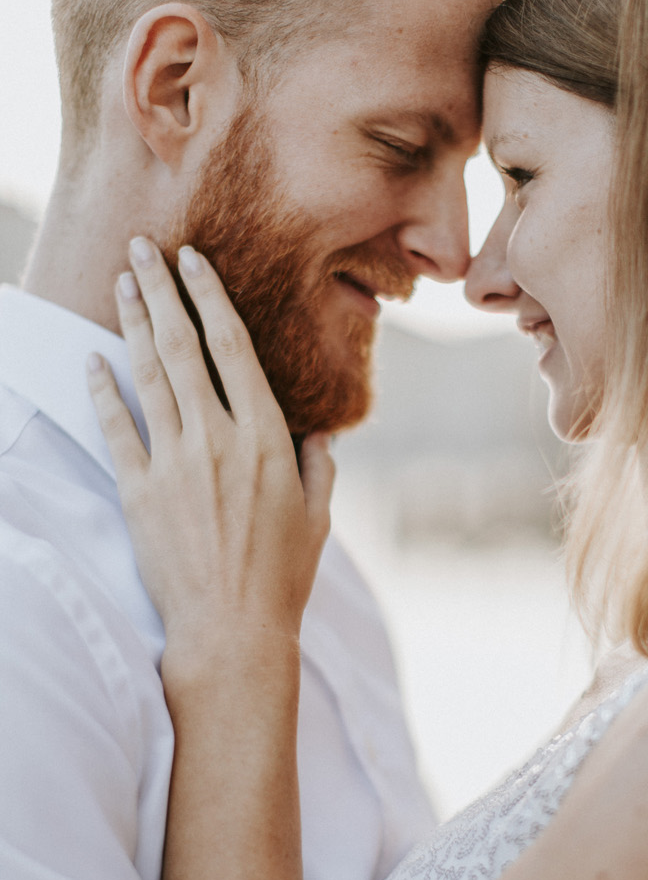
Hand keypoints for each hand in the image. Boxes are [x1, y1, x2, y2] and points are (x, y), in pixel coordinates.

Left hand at [87, 238, 333, 656]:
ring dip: (132, 322)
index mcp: (267, 438)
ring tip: (120, 283)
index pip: (234, 348)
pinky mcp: (139, 491)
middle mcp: (218, 439)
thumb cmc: (283, 577)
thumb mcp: (319, 516)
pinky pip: (115, 427)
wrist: (231, 630)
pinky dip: (102, 390)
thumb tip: (322, 431)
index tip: (194, 261)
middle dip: (160, 290)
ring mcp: (174, 463)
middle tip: (141, 249)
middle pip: (182, 346)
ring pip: (148, 375)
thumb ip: (319, 464)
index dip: (211, 297)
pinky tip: (92, 360)